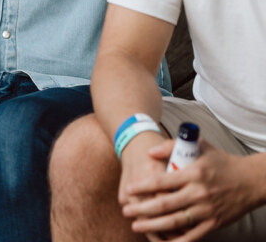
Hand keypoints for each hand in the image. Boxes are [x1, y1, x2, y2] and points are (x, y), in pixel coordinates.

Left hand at [122, 138, 263, 240]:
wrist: (251, 180)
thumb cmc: (221, 162)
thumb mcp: (199, 147)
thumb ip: (172, 146)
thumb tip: (150, 151)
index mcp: (193, 173)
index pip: (163, 181)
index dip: (143, 186)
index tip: (129, 190)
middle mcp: (199, 193)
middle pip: (165, 204)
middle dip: (143, 209)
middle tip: (126, 212)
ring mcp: (207, 209)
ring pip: (176, 221)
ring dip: (154, 226)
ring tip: (137, 227)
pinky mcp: (215, 222)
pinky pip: (194, 235)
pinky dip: (179, 240)